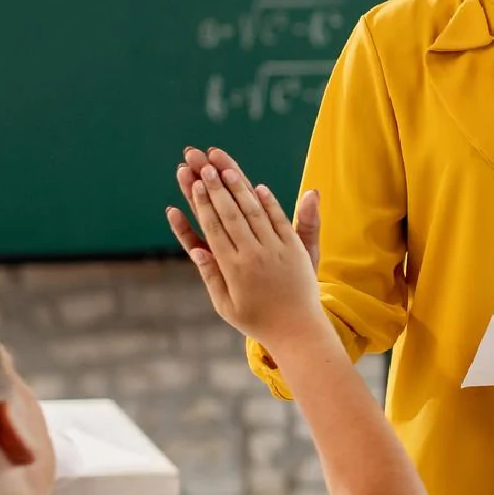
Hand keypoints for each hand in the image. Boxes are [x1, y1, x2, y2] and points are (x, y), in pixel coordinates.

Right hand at [166, 150, 326, 348]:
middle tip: (203, 163)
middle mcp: (254, 255)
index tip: (195, 181)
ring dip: (239, 187)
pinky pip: (280, 221)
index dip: (204, 202)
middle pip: (231, 213)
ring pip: (254, 212)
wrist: (298, 331)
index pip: (214, 227)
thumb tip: (197, 249)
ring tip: (225, 167)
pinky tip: (258, 187)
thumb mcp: (226, 305)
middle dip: (216, 186)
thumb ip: (211, 275)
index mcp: (233, 268)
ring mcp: (276, 250)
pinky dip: (269, 203)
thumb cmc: (256, 320)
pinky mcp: (295, 249)